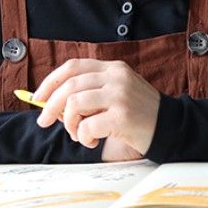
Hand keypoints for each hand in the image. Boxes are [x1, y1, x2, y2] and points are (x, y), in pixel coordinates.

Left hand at [33, 58, 159, 160]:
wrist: (169, 127)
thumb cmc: (138, 114)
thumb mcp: (115, 94)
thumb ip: (89, 94)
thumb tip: (52, 105)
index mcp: (112, 68)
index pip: (73, 66)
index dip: (50, 81)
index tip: (38, 97)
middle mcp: (116, 77)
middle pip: (69, 85)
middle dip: (50, 105)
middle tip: (44, 121)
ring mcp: (120, 95)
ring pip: (75, 103)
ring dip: (69, 123)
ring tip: (77, 134)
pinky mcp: (122, 116)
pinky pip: (88, 126)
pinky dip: (83, 137)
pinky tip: (92, 141)